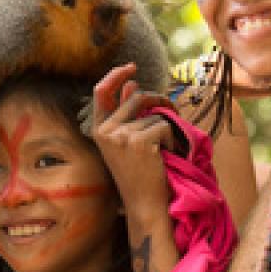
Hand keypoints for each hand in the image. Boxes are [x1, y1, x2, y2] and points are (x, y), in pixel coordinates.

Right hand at [90, 63, 175, 217]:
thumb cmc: (139, 174)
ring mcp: (121, 135)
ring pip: (154, 113)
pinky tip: (165, 156)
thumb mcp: (128, 141)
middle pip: (137, 98)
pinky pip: (165, 125)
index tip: (132, 67)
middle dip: (158, 100)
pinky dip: (172, 139)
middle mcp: (106, 131)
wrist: (144, 204)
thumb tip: (133, 84)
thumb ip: (128, 113)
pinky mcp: (139, 141)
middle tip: (170, 110)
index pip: (100, 91)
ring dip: (166, 128)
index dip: (116, 75)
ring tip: (162, 150)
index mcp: (98, 130)